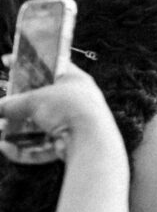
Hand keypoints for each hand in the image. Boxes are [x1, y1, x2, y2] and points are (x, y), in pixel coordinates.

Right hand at [0, 65, 122, 164]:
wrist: (92, 140)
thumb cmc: (68, 109)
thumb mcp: (34, 100)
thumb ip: (12, 103)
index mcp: (75, 80)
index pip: (49, 67)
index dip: (28, 64)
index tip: (8, 62)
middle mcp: (79, 101)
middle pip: (42, 101)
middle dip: (17, 107)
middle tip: (2, 107)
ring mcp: (76, 124)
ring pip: (41, 127)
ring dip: (17, 131)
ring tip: (1, 131)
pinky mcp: (72, 145)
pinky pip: (46, 146)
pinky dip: (27, 149)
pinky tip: (7, 148)